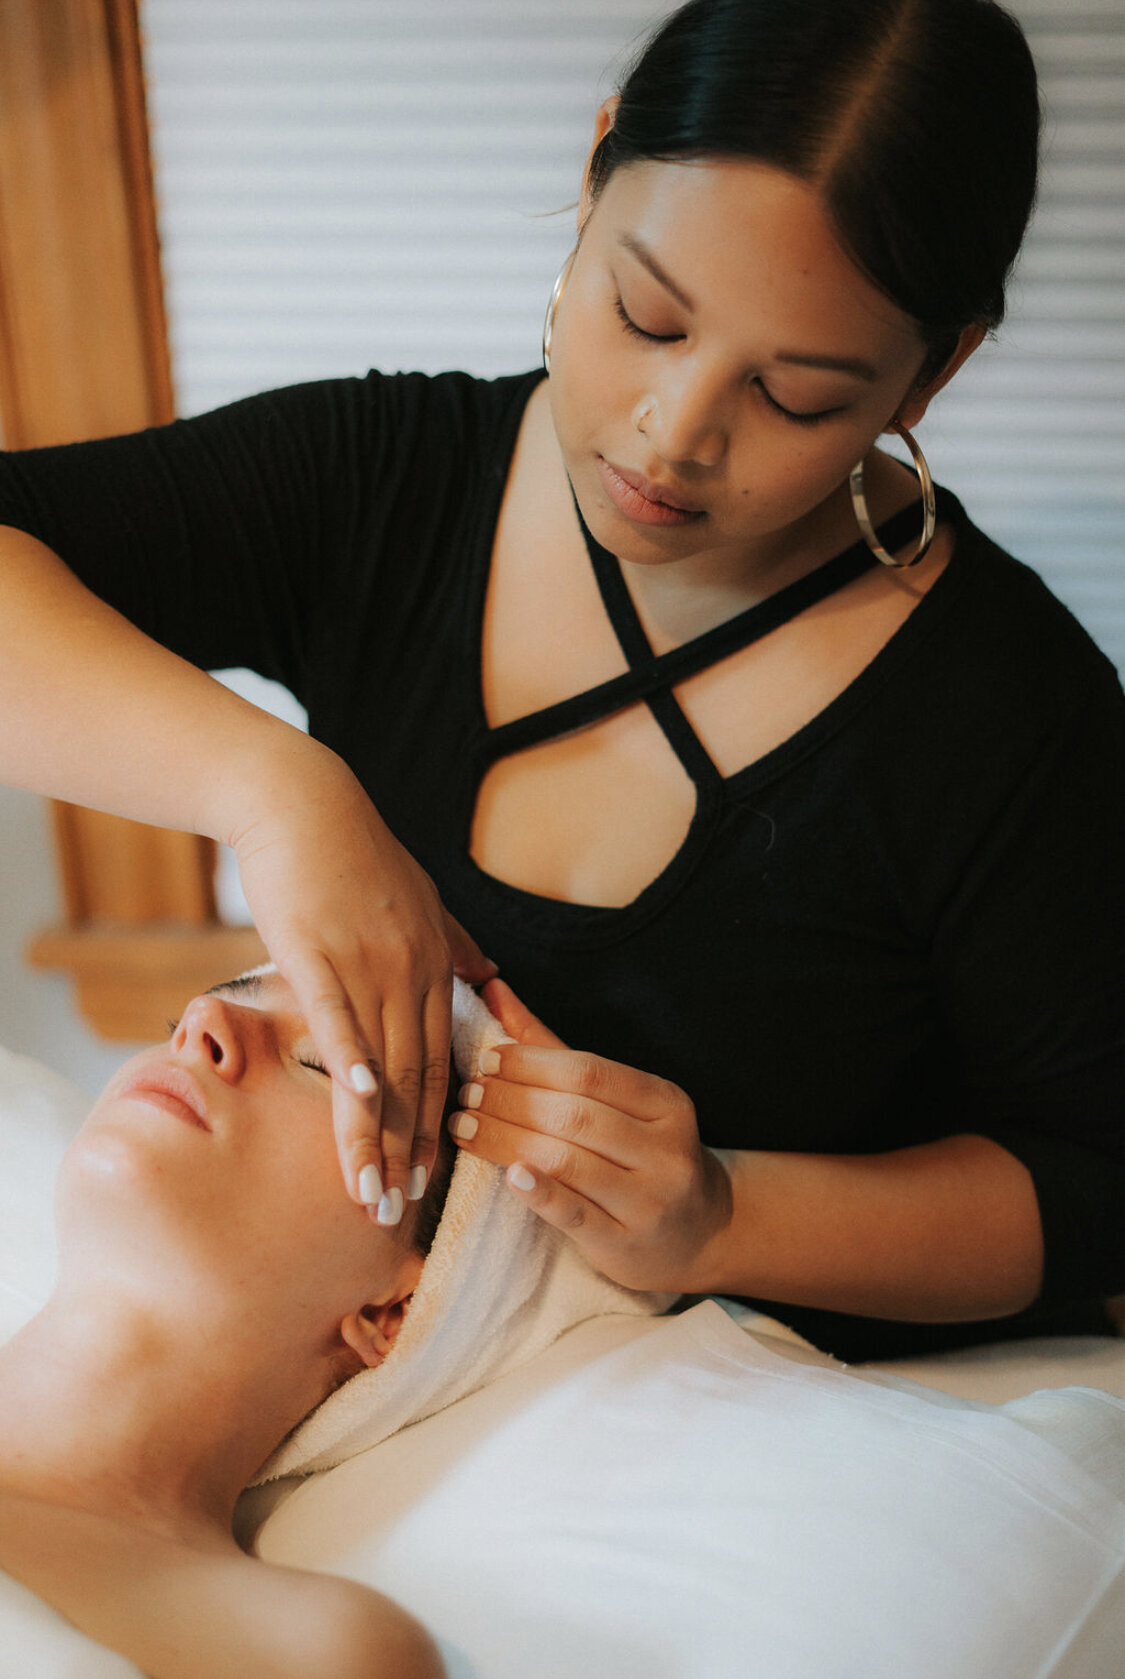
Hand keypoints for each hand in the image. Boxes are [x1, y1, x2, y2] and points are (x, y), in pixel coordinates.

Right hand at [229, 740, 494, 1220]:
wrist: (302, 804)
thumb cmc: (352, 852)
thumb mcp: (420, 897)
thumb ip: (453, 943)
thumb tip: (488, 971)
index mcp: (433, 964)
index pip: (442, 1060)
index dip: (438, 1121)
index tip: (434, 1174)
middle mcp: (410, 972)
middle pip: (418, 1076)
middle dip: (410, 1149)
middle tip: (402, 1211)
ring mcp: (367, 965)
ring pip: (379, 1065)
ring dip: (375, 1134)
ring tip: (371, 1194)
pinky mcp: (318, 955)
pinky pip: (340, 1021)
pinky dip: (350, 1067)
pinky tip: (357, 1109)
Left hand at [449, 978, 731, 1292]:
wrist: (702, 1232)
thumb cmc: (643, 1153)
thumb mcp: (615, 1099)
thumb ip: (551, 1047)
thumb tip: (493, 988)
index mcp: (666, 1102)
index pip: (589, 1072)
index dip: (531, 1063)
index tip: (486, 1061)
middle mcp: (666, 1149)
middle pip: (574, 1114)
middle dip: (511, 1101)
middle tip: (467, 1095)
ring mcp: (650, 1200)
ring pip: (568, 1160)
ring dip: (506, 1140)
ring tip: (466, 1127)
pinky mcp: (627, 1244)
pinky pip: (576, 1215)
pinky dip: (540, 1193)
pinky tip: (507, 1175)